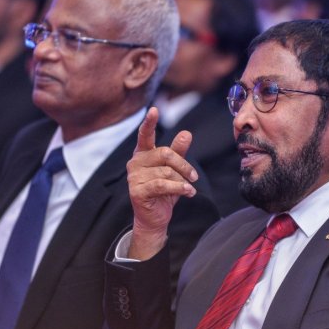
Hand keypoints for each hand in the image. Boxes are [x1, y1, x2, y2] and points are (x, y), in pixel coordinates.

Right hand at [127, 107, 197, 259]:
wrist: (154, 218)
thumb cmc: (163, 192)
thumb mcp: (174, 170)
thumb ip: (178, 151)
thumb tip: (186, 133)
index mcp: (143, 154)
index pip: (145, 135)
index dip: (149, 122)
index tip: (154, 110)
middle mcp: (135, 162)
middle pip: (165, 154)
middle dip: (184, 165)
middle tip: (194, 177)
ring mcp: (134, 177)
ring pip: (166, 172)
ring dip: (182, 181)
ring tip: (189, 188)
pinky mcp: (137, 191)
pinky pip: (162, 185)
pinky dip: (179, 188)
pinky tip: (188, 192)